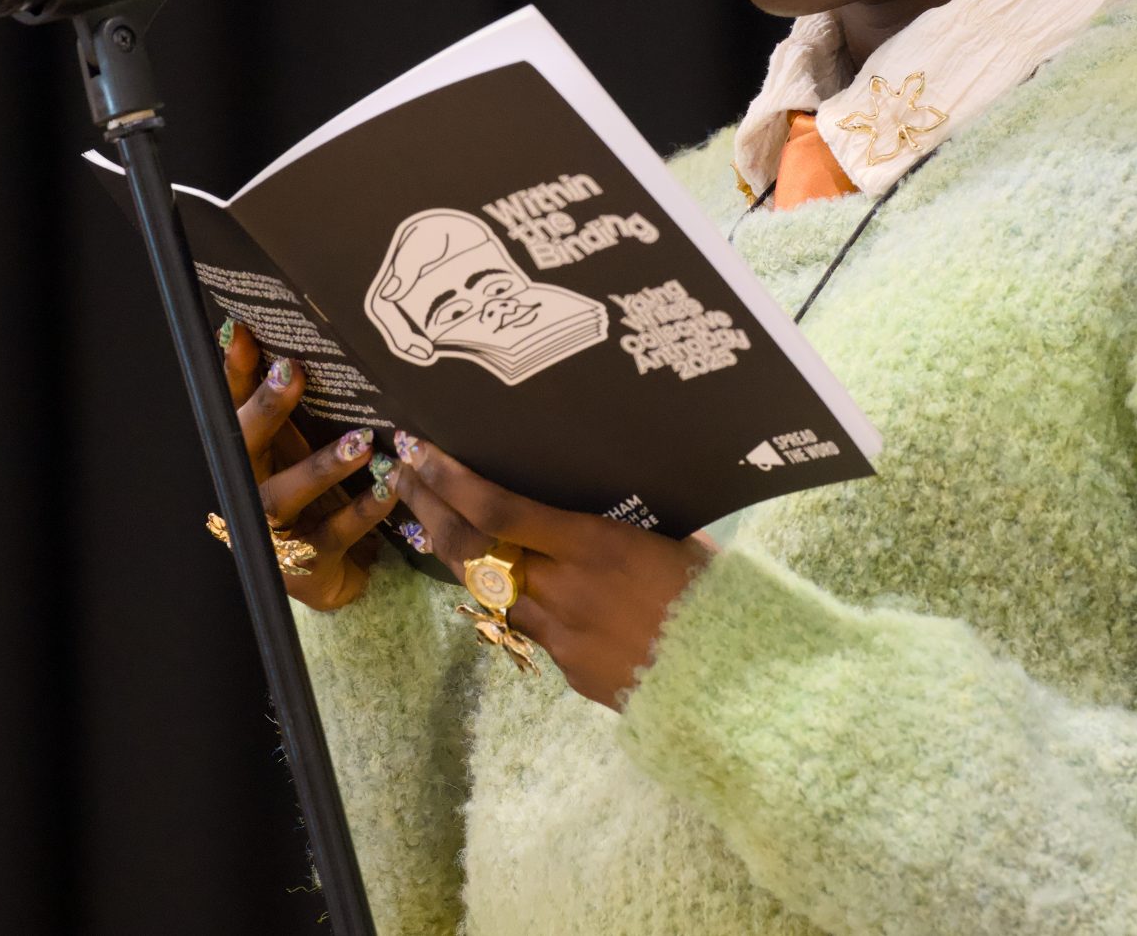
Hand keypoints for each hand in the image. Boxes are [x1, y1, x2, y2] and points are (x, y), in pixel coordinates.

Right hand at [219, 320, 402, 612]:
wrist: (316, 573)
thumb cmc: (303, 494)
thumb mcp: (291, 446)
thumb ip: (281, 400)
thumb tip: (272, 332)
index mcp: (242, 457)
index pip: (230, 407)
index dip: (233, 372)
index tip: (242, 332)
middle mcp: (248, 489)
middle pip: (245, 448)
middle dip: (265, 410)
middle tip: (291, 372)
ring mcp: (274, 528)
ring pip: (285, 496)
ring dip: (320, 467)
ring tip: (358, 442)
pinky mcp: (308, 560)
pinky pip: (335, 532)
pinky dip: (362, 511)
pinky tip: (387, 489)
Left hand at [393, 434, 710, 709]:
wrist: (735, 685)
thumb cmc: (718, 595)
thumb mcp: (673, 540)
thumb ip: (621, 526)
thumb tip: (595, 500)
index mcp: (595, 546)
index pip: (498, 511)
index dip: (451, 481)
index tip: (420, 450)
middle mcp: (564, 589)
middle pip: (473, 549)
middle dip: (430, 507)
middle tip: (401, 473)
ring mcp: (560, 636)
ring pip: (486, 590)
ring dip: (455, 552)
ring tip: (430, 518)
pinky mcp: (568, 670)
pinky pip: (528, 626)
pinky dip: (509, 597)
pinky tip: (499, 577)